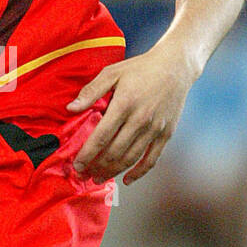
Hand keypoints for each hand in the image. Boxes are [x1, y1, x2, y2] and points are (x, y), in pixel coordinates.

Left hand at [66, 42, 195, 184]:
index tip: (77, 164)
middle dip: (96, 167)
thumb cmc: (140, 68)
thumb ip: (91, 91)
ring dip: (113, 172)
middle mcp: (140, 119)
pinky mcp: (166, 134)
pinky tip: (126, 180)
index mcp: (124, 104)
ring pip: (131, 158)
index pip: (101, 136)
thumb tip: (70, 108)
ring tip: (99, 178)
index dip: (87, 154)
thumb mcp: (112, 72)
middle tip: (84, 174)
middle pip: (114, 152)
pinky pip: (151, 159)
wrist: (176, 66)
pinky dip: (138, 172)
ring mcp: (155, 129)